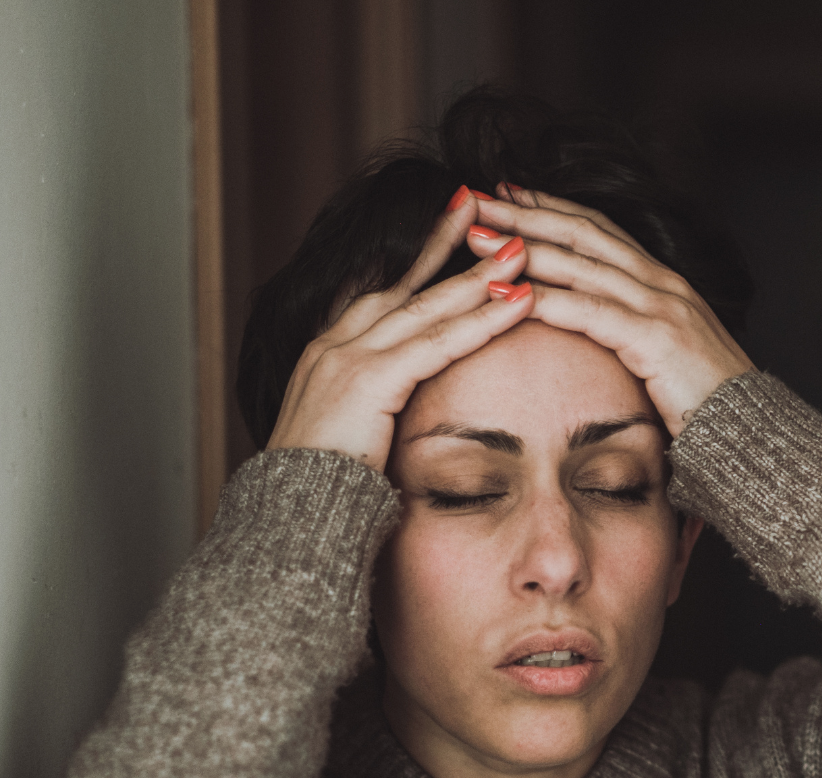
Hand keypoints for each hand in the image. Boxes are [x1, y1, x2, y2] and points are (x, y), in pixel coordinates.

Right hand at [266, 188, 533, 471]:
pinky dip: (482, 319)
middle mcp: (335, 345)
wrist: (291, 519)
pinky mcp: (369, 381)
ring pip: (427, 306)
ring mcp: (348, 357)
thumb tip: (397, 415)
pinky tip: (518, 301)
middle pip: (404, 284)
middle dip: (447, 242)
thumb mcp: (348, 437)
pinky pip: (438, 342)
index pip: (380, 294)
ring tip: (520, 248)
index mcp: (328, 356)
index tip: (450, 230)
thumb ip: (372, 412)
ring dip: (478, 275)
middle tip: (483, 204)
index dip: (418, 261)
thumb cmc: (322, 490)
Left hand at [467, 185, 753, 438]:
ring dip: (522, 247)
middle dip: (524, 214)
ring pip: (579, 264)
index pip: (596, 232)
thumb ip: (629, 333)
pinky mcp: (655, 338)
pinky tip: (507, 295)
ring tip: (474, 239)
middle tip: (475, 198)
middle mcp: (660, 282)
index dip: (550, 209)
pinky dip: (546, 300)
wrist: (747, 433)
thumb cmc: (700, 403)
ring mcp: (660, 305)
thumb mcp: (660, 355)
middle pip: (581, 234)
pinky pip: (589, 311)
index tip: (506, 195)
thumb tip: (593, 332)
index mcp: (660, 283)